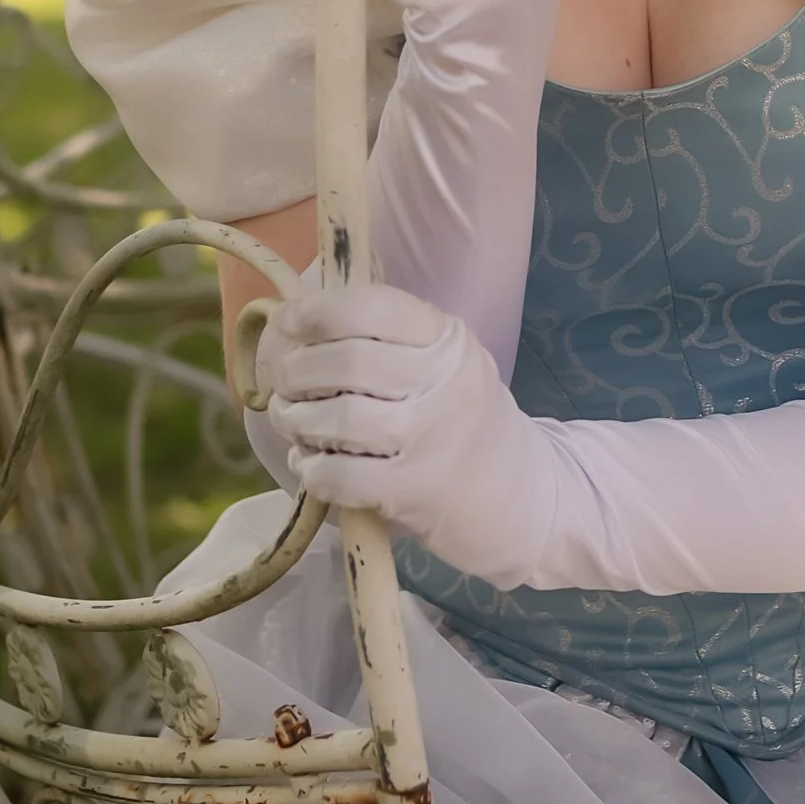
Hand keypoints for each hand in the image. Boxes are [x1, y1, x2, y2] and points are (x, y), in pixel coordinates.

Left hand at [253, 274, 547, 573]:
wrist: (520, 496)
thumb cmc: (464, 422)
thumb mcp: (446, 366)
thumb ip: (388, 342)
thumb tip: (297, 326)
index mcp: (449, 341)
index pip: (375, 307)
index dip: (317, 311)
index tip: (287, 322)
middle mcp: (445, 382)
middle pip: (346, 362)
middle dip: (296, 371)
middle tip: (284, 382)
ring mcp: (432, 438)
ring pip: (337, 418)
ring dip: (296, 419)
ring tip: (292, 421)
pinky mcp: (416, 490)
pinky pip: (339, 474)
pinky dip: (312, 470)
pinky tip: (311, 465)